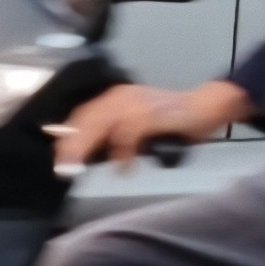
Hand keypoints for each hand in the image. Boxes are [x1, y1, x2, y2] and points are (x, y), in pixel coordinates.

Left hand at [52, 77, 253, 173]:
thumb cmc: (172, 123)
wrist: (205, 108)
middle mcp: (120, 96)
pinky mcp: (149, 113)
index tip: (58, 158)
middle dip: (71, 145)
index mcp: (115, 99)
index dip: (68, 136)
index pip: (83, 116)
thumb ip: (117, 138)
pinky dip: (122, 152)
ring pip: (100, 124)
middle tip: (62, 169)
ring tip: (78, 168)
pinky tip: (125, 167)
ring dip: (86, 147)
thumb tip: (92, 157)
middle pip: (87, 119)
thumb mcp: (139, 130)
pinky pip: (127, 133)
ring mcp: (135, 102)